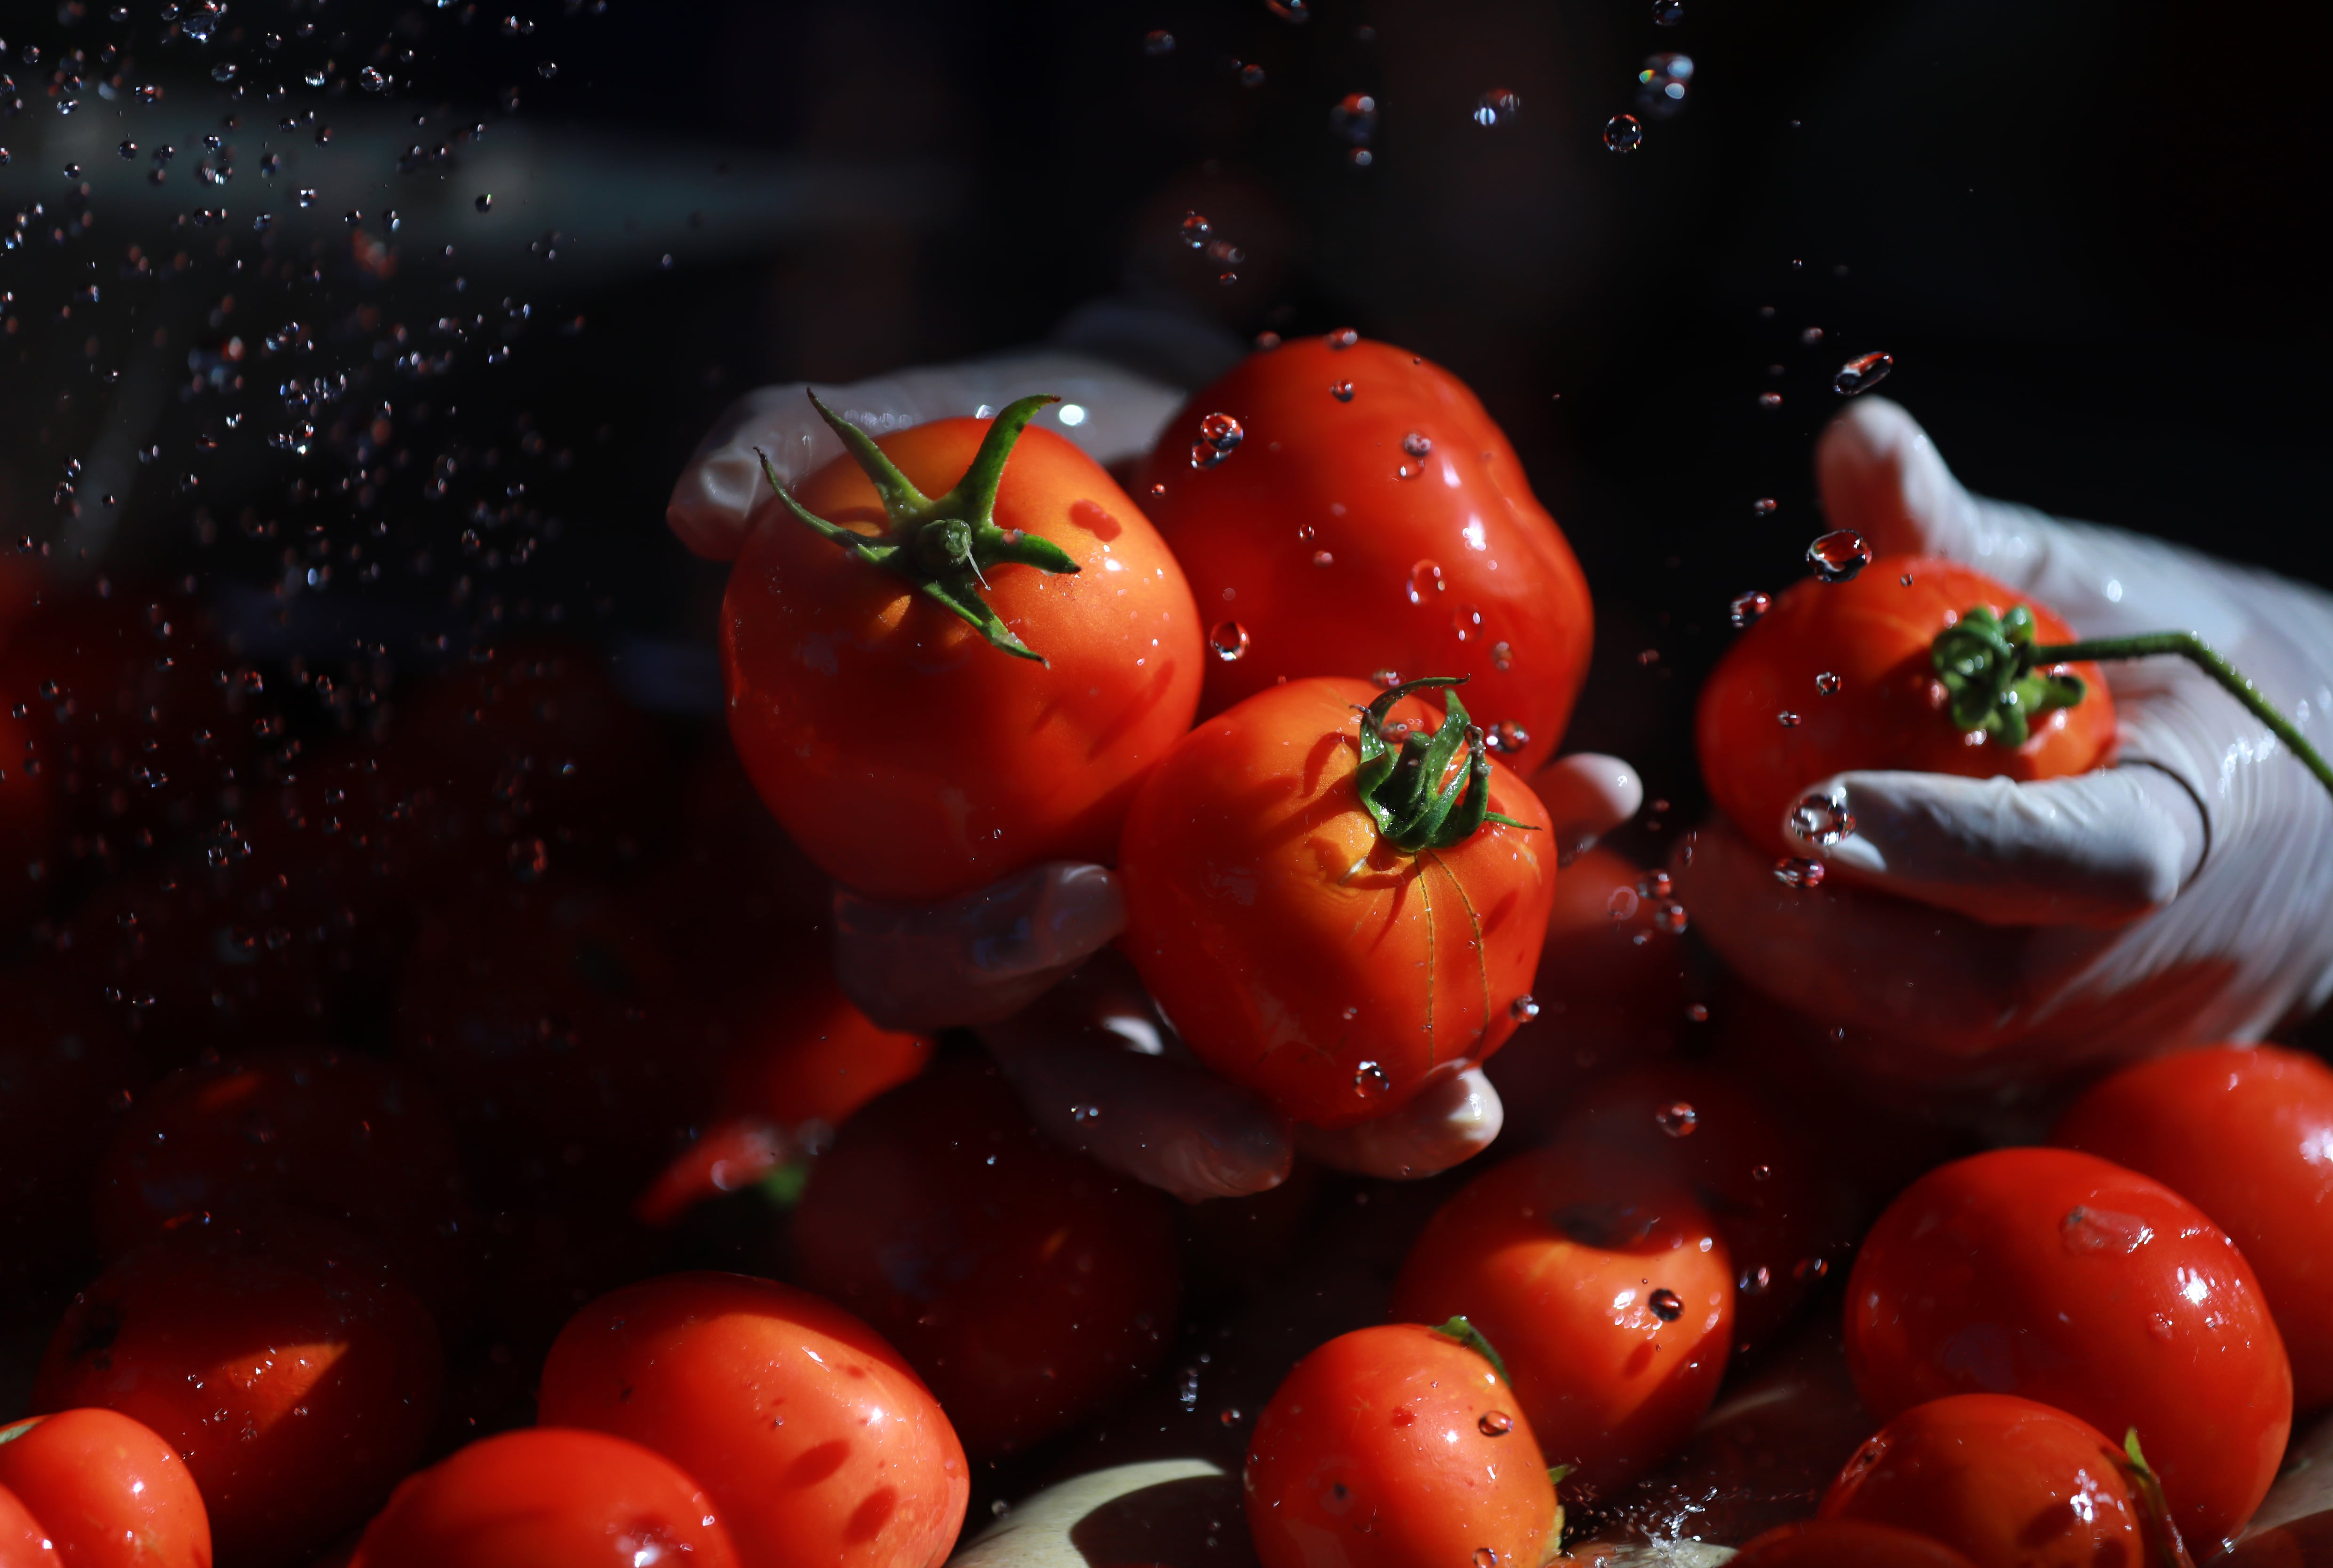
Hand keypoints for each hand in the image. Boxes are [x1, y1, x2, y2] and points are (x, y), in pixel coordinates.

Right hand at [671, 349, 1641, 1196]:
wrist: (1194, 434)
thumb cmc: (1036, 458)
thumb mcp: (924, 438)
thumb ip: (802, 468)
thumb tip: (695, 511)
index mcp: (968, 868)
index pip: (939, 967)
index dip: (990, 963)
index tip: (1083, 903)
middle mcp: (1097, 934)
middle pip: (1118, 1074)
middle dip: (1195, 1125)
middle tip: (1286, 1139)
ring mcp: (1232, 922)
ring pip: (1285, 1061)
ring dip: (1377, 1095)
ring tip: (1472, 1100)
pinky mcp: (1362, 866)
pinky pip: (1442, 914)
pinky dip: (1528, 877)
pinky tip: (1604, 807)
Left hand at [1681, 398, 2332, 1086]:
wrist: (2319, 803)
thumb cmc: (2187, 669)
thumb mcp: (2092, 583)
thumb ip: (1960, 531)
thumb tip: (1855, 432)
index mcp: (2197, 823)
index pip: (2072, 861)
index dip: (1939, 842)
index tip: (1806, 807)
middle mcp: (2162, 966)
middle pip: (1969, 1001)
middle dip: (1807, 941)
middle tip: (1703, 853)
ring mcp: (2117, 1044)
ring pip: (1928, 1065)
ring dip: (1802, 986)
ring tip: (1730, 882)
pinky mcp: (2069, 1083)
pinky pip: (1928, 1085)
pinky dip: (1836, 1020)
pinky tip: (1778, 939)